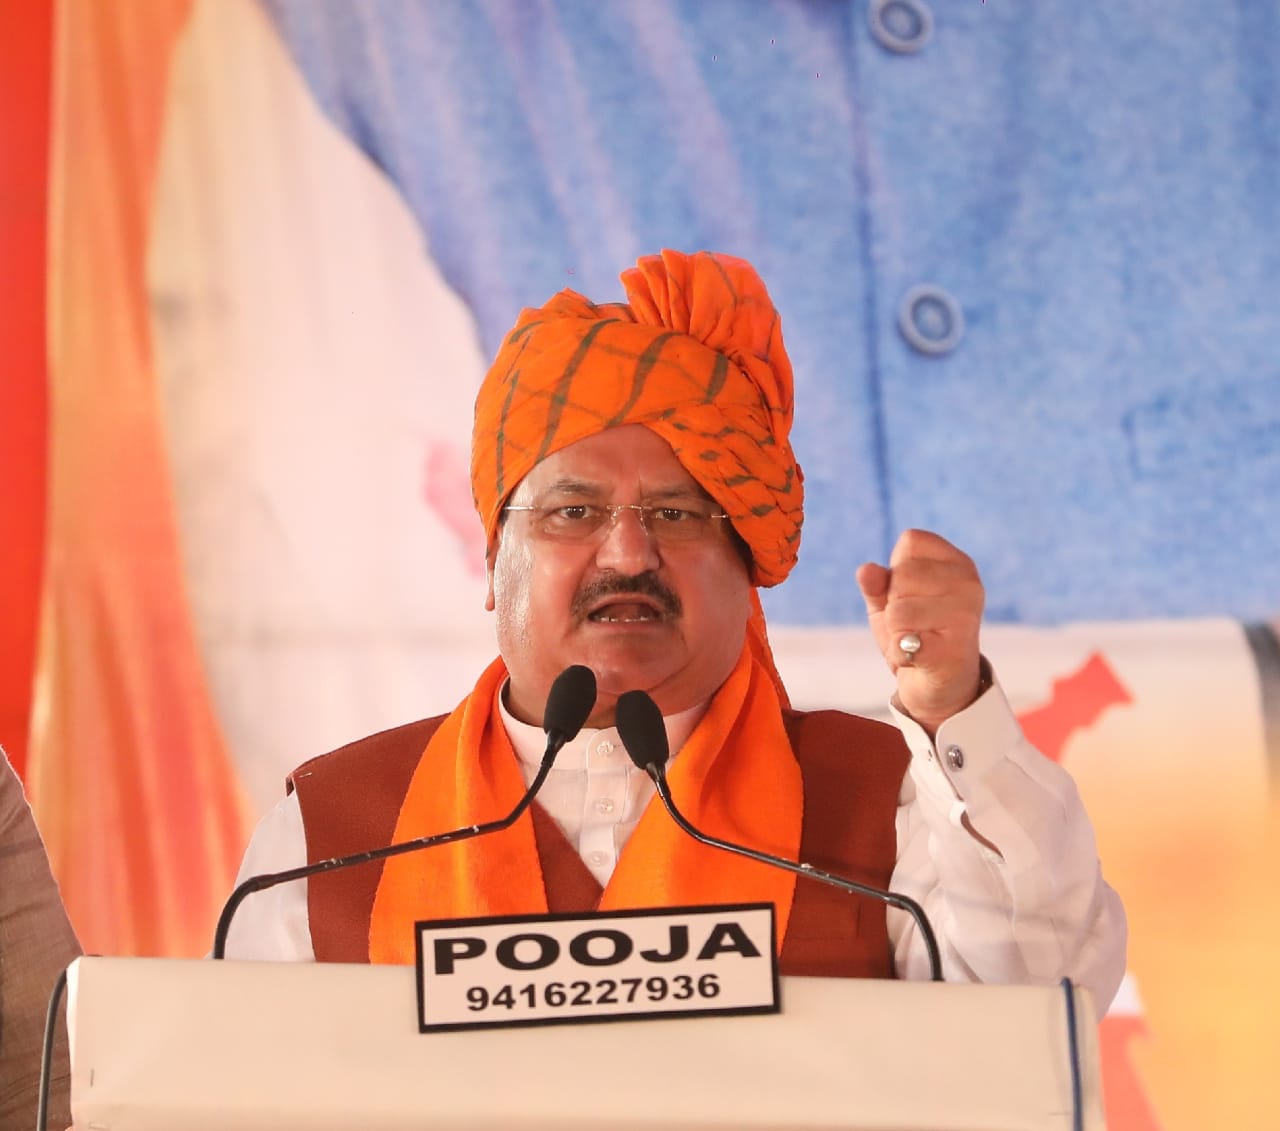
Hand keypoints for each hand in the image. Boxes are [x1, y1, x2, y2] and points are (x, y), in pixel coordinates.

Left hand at [856, 529, 983, 735]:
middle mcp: (969, 584)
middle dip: (894, 603)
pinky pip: (905, 642)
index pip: (912, 541)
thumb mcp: (889, 601)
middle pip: (902, 575)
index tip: (911, 593)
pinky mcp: (953, 650)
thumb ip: (876, 583)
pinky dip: (899, 655)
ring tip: (917, 641)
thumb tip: (866, 570)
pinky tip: (917, 659)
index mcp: (957, 562)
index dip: (898, 567)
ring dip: (896, 633)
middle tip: (915, 623)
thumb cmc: (916, 632)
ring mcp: (965, 617)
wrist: (941, 685)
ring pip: (898, 611)